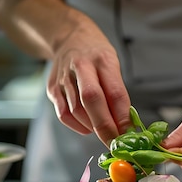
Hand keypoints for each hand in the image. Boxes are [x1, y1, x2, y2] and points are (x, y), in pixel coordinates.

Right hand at [46, 22, 131, 145]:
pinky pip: (64, 114)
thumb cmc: (96, 55)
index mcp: (102, 59)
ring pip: (77, 111)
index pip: (115, 92)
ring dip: (92, 128)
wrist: (68, 37)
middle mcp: (81, 66)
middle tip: (116, 144)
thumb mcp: (113, 64)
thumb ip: (117, 93)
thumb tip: (126, 126)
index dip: (123, 117)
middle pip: (92, 100)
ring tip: (104, 132)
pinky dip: (77, 126)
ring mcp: (64, 77)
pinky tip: (87, 127)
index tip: (129, 135)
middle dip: (105, 127)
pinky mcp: (52, 88)